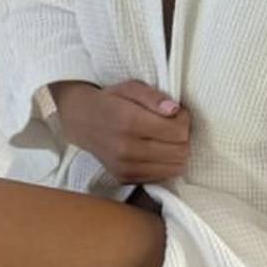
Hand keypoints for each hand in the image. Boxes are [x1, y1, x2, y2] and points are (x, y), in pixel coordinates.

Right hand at [53, 79, 189, 183]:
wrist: (82, 121)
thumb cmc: (111, 101)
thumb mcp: (131, 87)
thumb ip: (154, 96)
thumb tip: (175, 109)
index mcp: (129, 122)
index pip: (177, 131)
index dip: (184, 120)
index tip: (177, 112)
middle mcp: (126, 149)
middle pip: (179, 152)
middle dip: (183, 136)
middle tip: (173, 124)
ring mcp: (125, 167)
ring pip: (174, 168)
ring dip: (176, 152)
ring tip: (165, 137)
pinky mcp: (125, 178)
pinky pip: (161, 177)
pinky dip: (165, 164)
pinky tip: (156, 149)